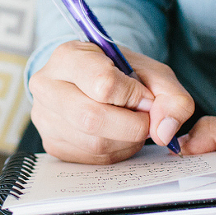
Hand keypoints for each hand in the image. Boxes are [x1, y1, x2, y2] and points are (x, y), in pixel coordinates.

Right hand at [29, 42, 194, 164]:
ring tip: (132, 124)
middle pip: (92, 118)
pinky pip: (91, 158)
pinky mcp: (52, 143)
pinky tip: (118, 136)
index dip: (133, 96)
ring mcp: (44, 117)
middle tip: (145, 119)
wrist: (92, 80)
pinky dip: (116, 151)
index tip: (143, 96)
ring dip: (126, 140)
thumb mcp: (151, 71)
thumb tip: (164, 131)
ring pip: (94, 143)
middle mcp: (47, 86)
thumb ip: (170, 95)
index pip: (102, 84)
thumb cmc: (119, 73)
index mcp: (67, 56)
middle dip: (132, 125)